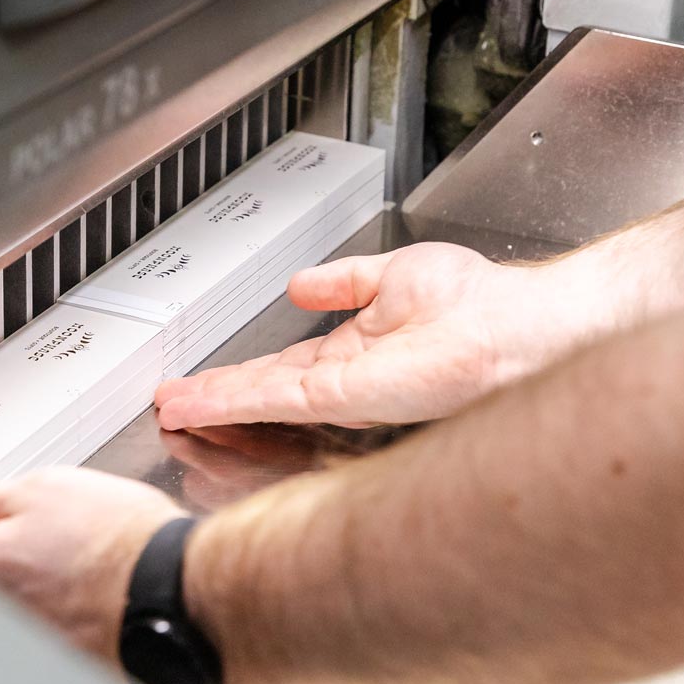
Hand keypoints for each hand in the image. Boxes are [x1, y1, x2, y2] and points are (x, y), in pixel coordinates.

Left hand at [0, 463, 185, 660]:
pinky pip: (46, 636)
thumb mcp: (40, 491)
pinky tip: (90, 597)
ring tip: (72, 567)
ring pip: (9, 613)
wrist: (179, 589)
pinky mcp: (63, 666)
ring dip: (28, 593)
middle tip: (33, 539)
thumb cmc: (117, 543)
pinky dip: (60, 618)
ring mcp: (25, 646)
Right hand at [155, 242, 557, 429]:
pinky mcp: (342, 396)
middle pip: (265, 390)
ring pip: (262, 402)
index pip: (283, 367)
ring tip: (171, 406)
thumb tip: (304, 284)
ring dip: (213, 403)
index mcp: (355, 351)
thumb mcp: (391, 277)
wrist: (512, 327)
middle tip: (172, 400)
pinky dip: (233, 401)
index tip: (206, 377)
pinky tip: (200, 403)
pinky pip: (276, 399)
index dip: (241, 372)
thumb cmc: (477, 304)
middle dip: (215, 395)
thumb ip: (344, 283)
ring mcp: (340, 392)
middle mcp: (343, 378)